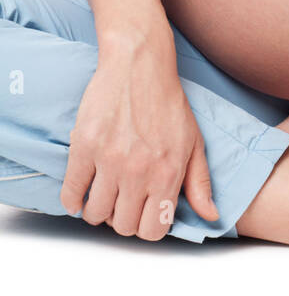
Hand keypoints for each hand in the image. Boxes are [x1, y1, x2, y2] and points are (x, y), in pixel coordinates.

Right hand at [61, 16, 218, 240]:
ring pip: (95, 214)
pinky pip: (70, 193)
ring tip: (104, 191)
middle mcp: (140, 171)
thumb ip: (200, 183)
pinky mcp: (85, 147)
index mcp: (169, 173)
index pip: (153, 231)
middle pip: (122, 226)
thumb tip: (211, 215)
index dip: (147, 226)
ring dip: (98, 208)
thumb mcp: (194, 141)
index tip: (142, 211)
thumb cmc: (168, 102)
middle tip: (123, 199)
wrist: (140, 64)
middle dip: (123, 218)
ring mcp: (110, 160)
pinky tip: (81, 189)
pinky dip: (72, 199)